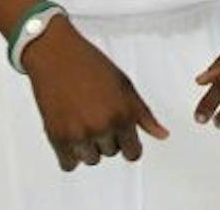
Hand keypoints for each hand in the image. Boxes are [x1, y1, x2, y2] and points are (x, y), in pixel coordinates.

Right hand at [21, 19, 168, 171]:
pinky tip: (70, 133)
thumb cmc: (91, 65)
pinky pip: (69, 164)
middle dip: (107, 138)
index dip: (129, 145)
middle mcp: (103, 127)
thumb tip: (163, 135)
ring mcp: (79, 134)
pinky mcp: (56, 137)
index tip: (123, 138)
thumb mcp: (125, 86)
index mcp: (123, 114)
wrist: (56, 55)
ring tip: (82, 120)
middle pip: (111, 153)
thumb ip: (144, 115)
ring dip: (88, 147)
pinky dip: (70, 154)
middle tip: (97, 114)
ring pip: (90, 159)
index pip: (133, 153)